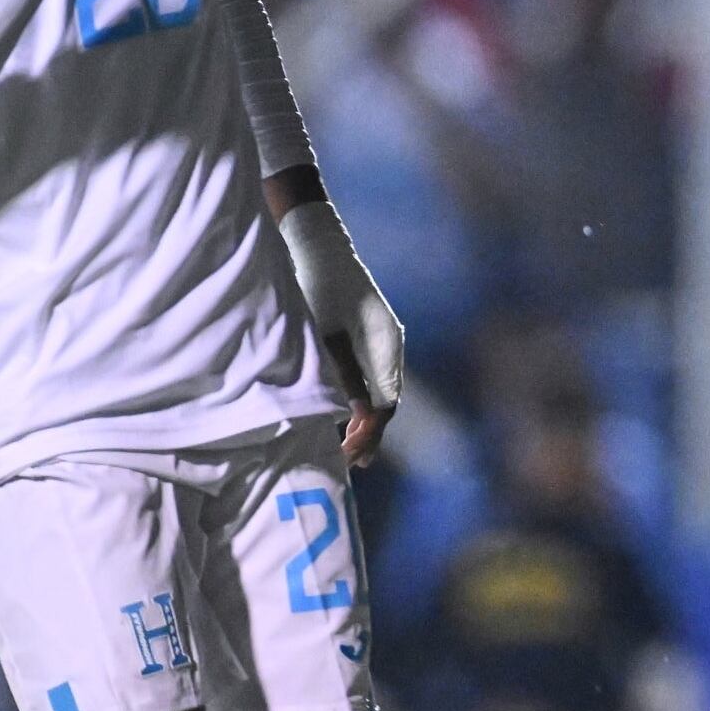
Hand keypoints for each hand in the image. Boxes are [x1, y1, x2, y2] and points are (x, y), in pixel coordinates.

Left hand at [277, 202, 406, 466]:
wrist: (319, 247)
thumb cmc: (316, 287)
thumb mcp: (323, 334)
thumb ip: (340, 374)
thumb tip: (355, 416)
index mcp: (386, 344)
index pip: (386, 403)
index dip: (370, 434)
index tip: (349, 455)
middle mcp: (392, 345)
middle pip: (389, 401)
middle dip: (372, 434)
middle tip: (349, 463)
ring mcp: (384, 341)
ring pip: (383, 392)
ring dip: (368, 421)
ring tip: (349, 450)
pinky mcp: (371, 339)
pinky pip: (374, 380)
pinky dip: (364, 403)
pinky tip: (348, 417)